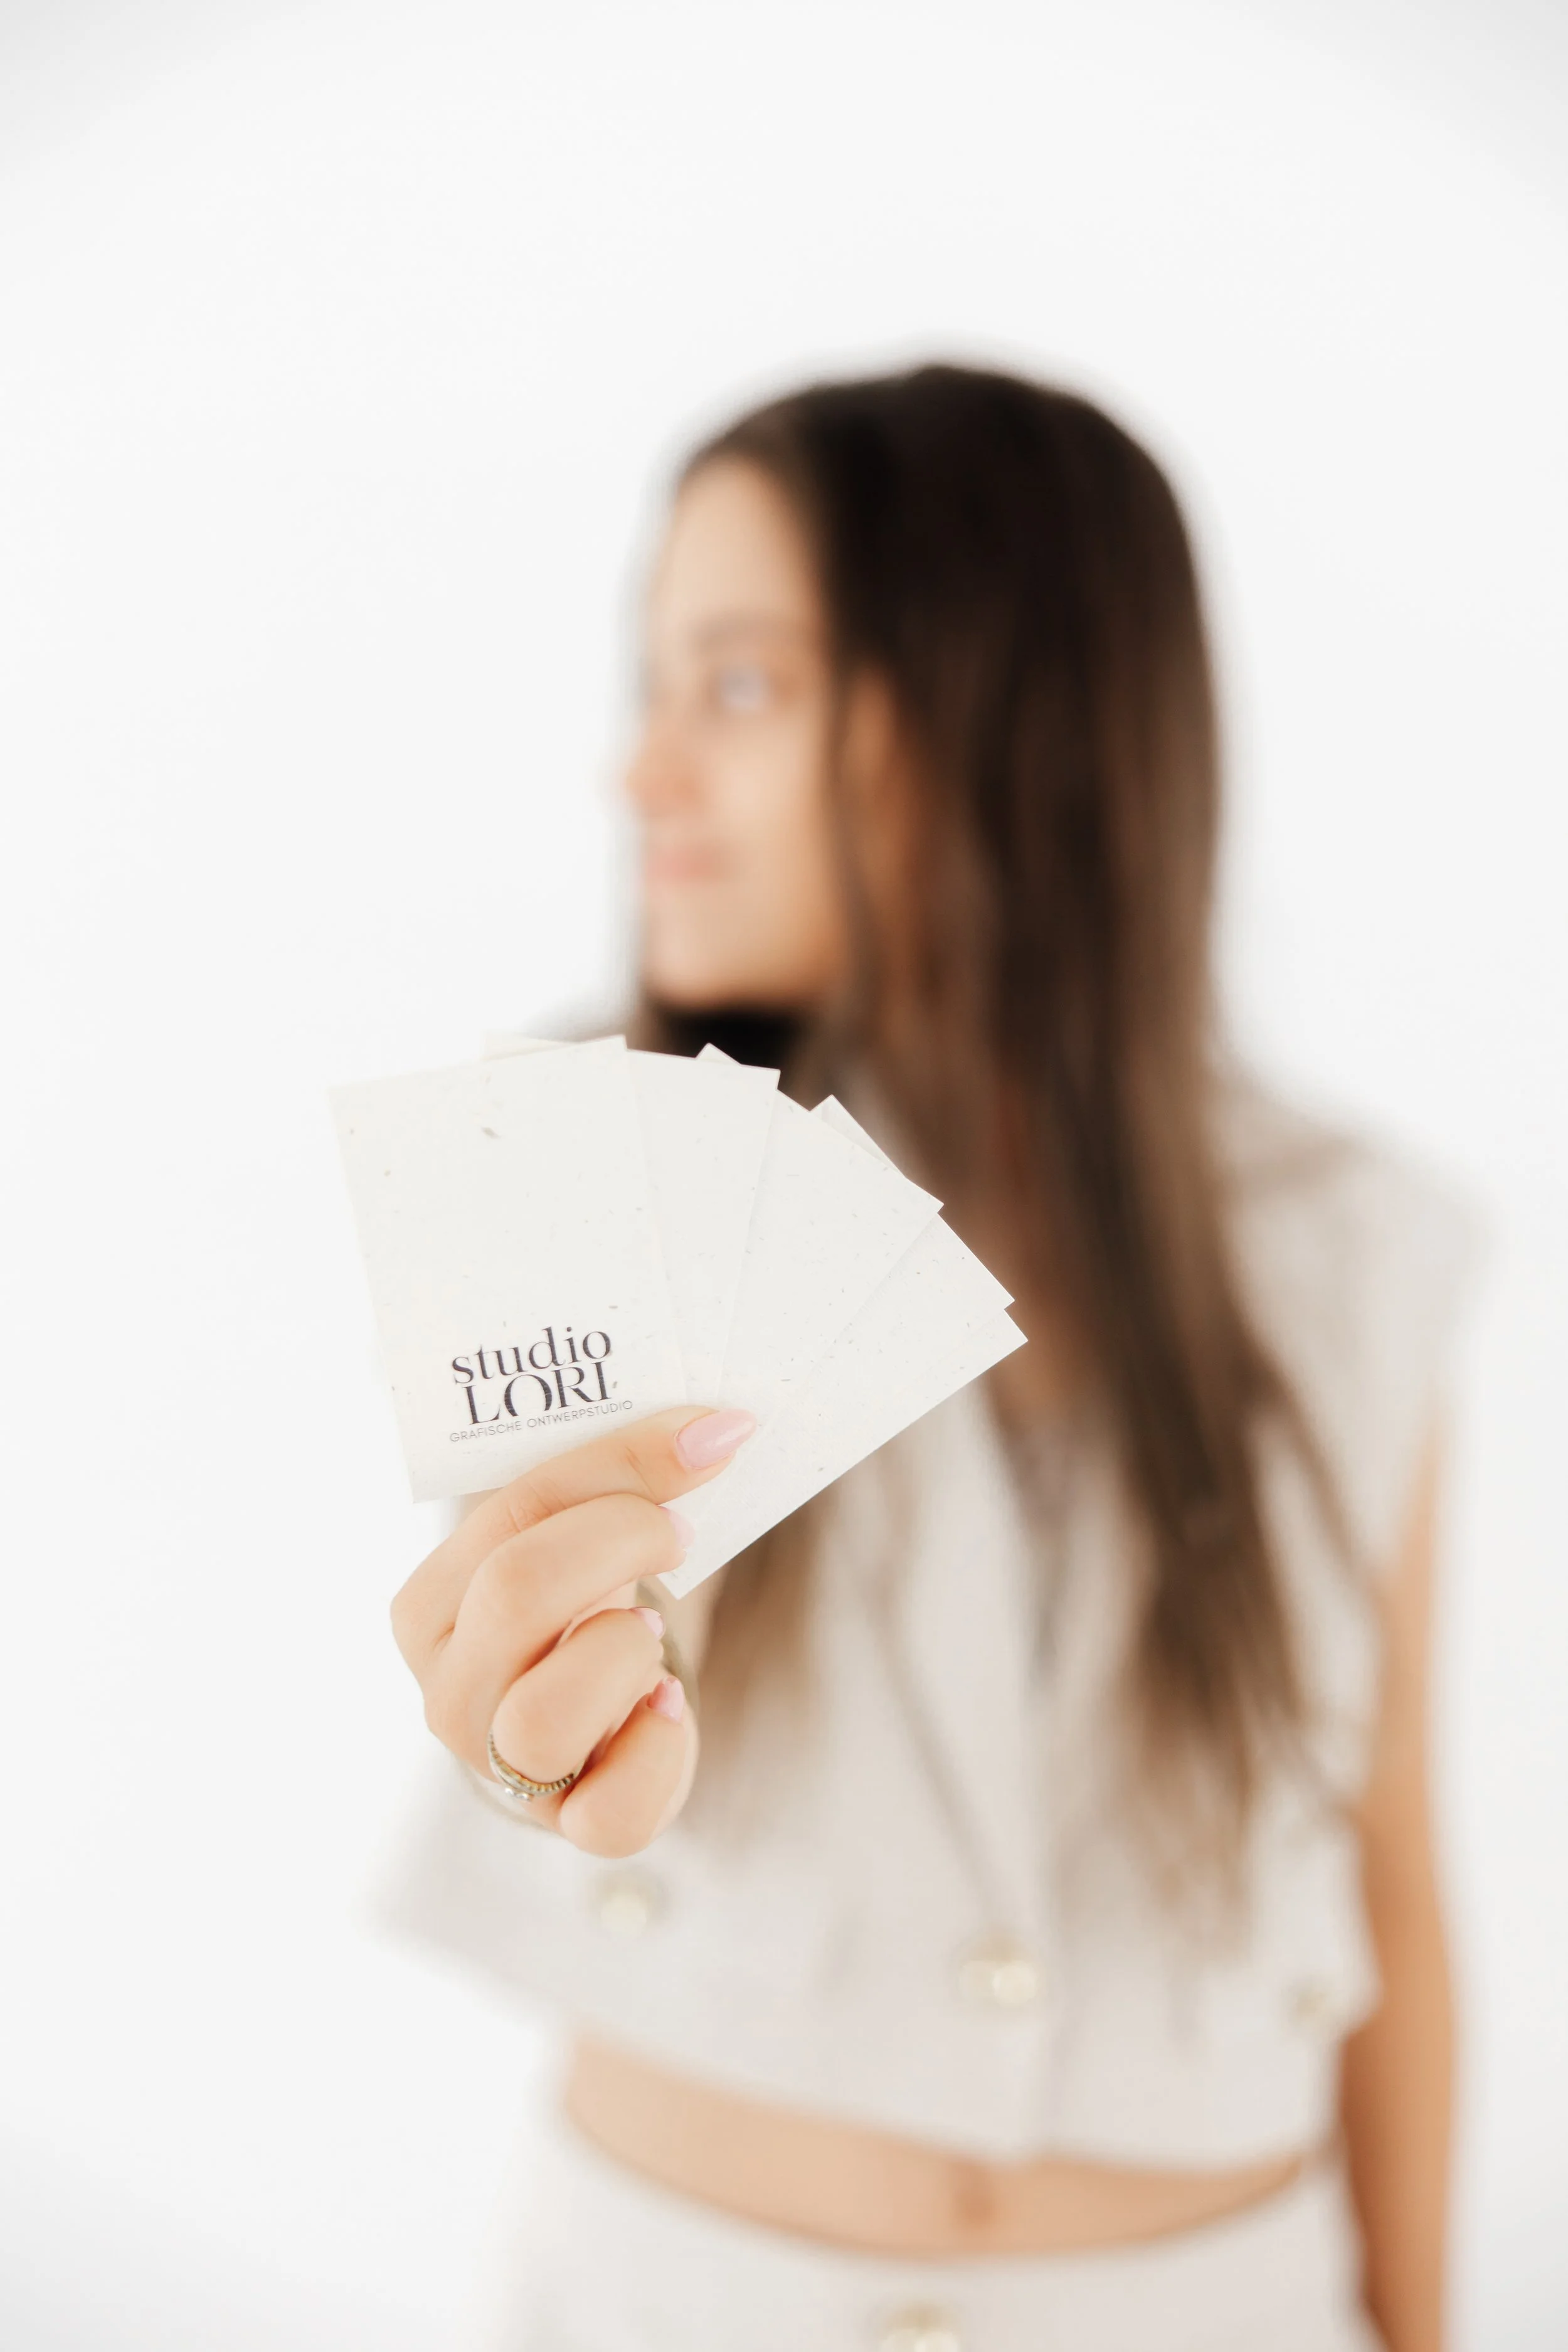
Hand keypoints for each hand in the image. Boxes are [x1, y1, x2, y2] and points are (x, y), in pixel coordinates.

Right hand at [390, 1407, 752, 1856]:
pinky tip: (663, 1705)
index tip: (705, 1438)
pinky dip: (656, 1752)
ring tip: (647, 1636)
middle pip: (517, 1593)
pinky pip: (610, 1812)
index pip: (512, 1516)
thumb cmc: (579, 1608)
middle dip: (623, 1540)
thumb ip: (617, 1478)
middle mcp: (446, 1692)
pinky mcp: (568, 1823)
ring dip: (621, 1654)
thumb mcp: (574, 1537)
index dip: (620, 1468)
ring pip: (545, 1717)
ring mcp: (499, 1768)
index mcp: (427, 1608)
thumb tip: (716, 1430)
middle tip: (677, 1532)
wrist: (595, 1714)